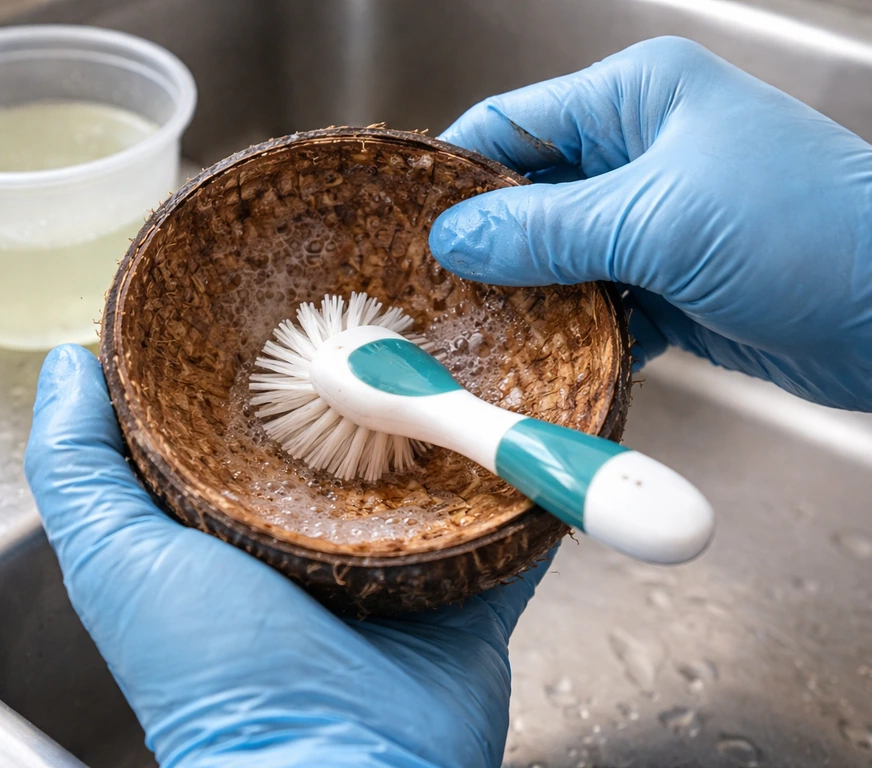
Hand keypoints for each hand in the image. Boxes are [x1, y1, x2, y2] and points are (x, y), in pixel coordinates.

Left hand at [24, 345, 554, 767]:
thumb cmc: (216, 678)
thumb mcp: (119, 562)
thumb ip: (79, 468)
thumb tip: (66, 367)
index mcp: (241, 523)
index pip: (257, 417)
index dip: (270, 356)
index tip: (287, 285)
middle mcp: (322, 538)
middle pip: (353, 430)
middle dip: (373, 370)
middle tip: (399, 294)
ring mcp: (403, 564)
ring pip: (436, 464)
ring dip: (455, 411)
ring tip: (479, 336)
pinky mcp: (473, 589)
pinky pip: (511, 519)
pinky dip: (525, 475)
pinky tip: (536, 418)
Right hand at [429, 36, 871, 411]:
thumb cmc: (808, 233)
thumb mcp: (654, 219)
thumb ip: (543, 229)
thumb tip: (455, 237)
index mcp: (637, 98)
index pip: (514, 123)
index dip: (456, 174)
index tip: (406, 225)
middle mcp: (644, 151)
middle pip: (532, 196)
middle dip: (488, 247)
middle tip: (434, 294)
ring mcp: (660, 220)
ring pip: (562, 257)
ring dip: (530, 297)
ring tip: (481, 334)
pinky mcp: (676, 282)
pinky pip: (601, 302)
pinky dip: (577, 331)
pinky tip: (551, 358)